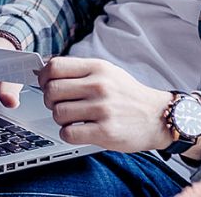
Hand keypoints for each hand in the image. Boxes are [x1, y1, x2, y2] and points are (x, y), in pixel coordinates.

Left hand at [37, 56, 174, 152]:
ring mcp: (103, 109)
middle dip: (49, 100)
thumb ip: (81, 71)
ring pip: (58, 113)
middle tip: (59, 104)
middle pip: (52, 91)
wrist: (157, 117)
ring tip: (73, 119)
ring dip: (60, 119)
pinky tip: (78, 131)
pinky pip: (68, 133)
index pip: (55, 66)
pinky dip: (68, 134)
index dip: (43, 77)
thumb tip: (47, 72)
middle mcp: (99, 86)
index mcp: (98, 68)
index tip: (45, 85)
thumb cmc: (129, 96)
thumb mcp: (108, 73)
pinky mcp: (105, 131)